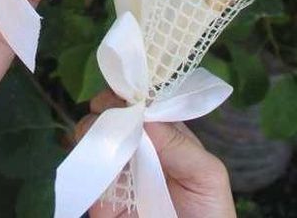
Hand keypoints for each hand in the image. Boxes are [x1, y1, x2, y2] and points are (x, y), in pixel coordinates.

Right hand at [81, 91, 235, 217]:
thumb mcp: (206, 176)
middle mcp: (140, 148)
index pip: (145, 104)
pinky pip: (88, 174)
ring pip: (95, 139)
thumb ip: (180, 145)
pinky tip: (94, 160)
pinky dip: (86, 162)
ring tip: (99, 137)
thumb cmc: (209, 213)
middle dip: (106, 109)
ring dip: (91, 131)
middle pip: (114, 116)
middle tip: (105, 112)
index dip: (131, 93)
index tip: (122, 91)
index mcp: (166, 136)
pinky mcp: (102, 200)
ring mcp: (119, 173)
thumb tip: (144, 113)